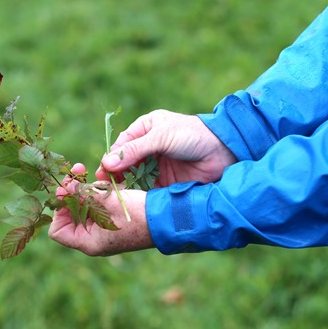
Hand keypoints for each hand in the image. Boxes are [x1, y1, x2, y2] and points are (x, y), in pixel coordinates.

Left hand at [48, 164, 154, 255]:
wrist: (168, 217)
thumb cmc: (137, 214)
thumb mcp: (107, 201)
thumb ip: (82, 194)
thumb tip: (64, 187)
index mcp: (88, 242)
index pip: (57, 230)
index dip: (58, 208)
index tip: (66, 189)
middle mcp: (94, 238)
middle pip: (71, 213)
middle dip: (74, 191)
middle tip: (78, 169)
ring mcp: (104, 229)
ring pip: (86, 205)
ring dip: (90, 189)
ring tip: (102, 180)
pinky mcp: (114, 218)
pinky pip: (100, 204)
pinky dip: (102, 192)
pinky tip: (112, 183)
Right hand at [95, 109, 236, 185]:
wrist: (225, 153)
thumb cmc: (193, 135)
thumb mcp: (162, 137)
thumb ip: (135, 150)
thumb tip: (106, 163)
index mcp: (145, 129)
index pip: (121, 144)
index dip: (111, 158)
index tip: (102, 171)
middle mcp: (148, 147)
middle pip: (124, 162)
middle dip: (114, 173)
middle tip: (104, 185)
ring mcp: (156, 165)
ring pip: (133, 177)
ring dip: (124, 185)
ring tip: (114, 195)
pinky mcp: (164, 182)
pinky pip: (145, 189)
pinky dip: (137, 195)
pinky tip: (130, 200)